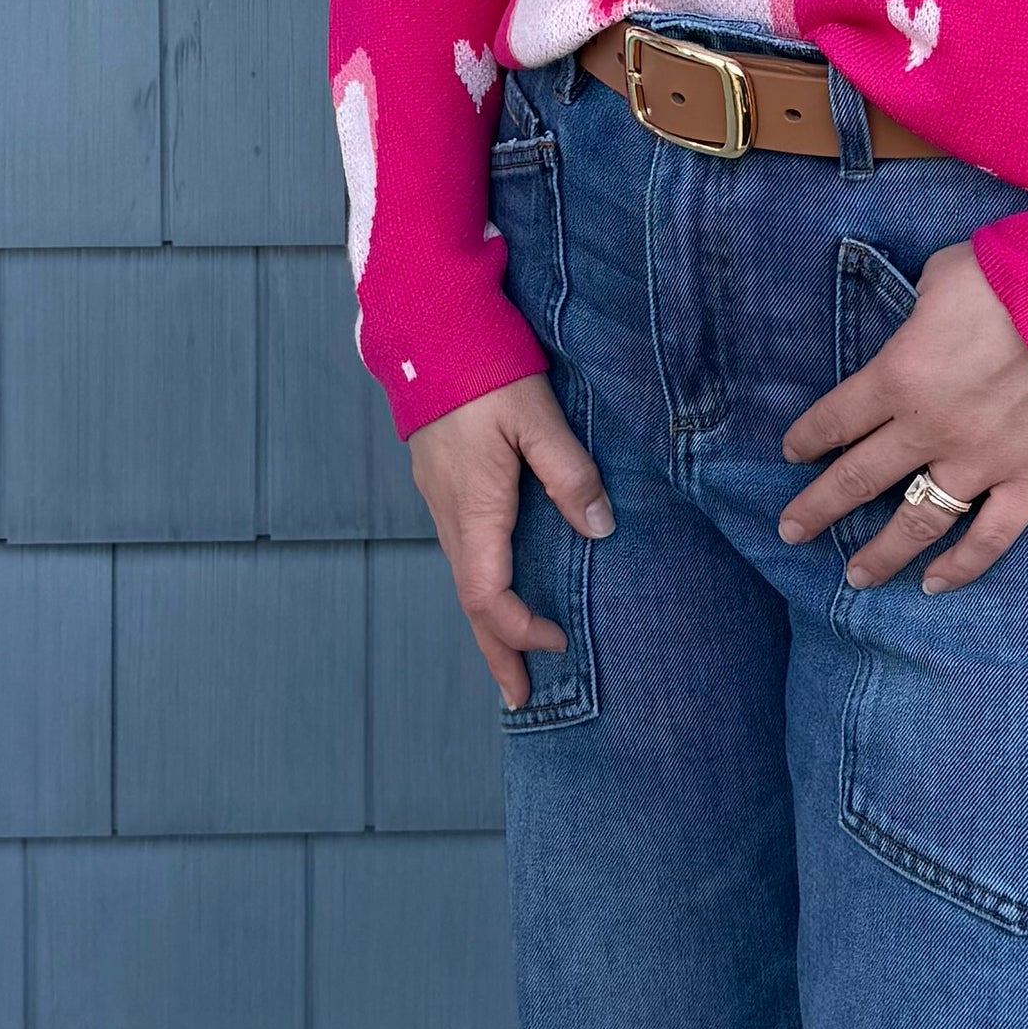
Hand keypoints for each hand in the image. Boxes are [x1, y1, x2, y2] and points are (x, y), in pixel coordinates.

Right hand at [408, 376, 612, 712]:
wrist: (428, 330)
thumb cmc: (484, 370)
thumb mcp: (537, 418)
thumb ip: (569, 472)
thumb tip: (599, 528)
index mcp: (474, 507)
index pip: (488, 594)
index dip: (520, 629)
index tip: (559, 641)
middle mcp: (451, 514)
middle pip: (470, 602)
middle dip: (496, 652)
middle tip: (520, 698)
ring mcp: (442, 501)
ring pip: (465, 578)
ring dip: (488, 623)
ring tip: (514, 657)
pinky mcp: (444, 486)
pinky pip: (464, 553)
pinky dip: (482, 586)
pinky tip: (501, 589)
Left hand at [776, 240, 1027, 593]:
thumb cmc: (1014, 275)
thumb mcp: (945, 275)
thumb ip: (924, 307)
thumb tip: (927, 315)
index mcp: (899, 375)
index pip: (837, 418)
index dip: (809, 438)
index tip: (794, 454)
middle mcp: (929, 428)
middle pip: (859, 478)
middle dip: (818, 507)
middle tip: (791, 530)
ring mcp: (982, 461)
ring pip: (918, 520)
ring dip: (881, 552)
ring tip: (855, 576)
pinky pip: (991, 536)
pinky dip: (963, 566)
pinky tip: (934, 585)